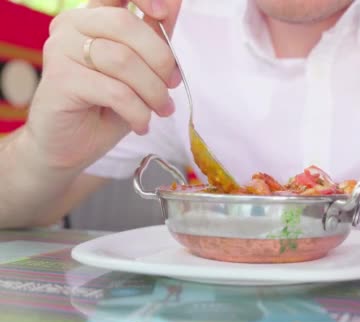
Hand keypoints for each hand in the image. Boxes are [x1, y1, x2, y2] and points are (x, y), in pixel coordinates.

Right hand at [24, 0, 182, 170]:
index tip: (165, 14)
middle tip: (172, 86)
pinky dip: (137, 111)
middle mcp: (72, 25)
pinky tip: (140, 124)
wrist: (71, 146)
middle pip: (127, 25)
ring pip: (123, 60)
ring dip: (153, 91)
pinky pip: (114, 91)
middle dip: (161, 60)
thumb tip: (176, 2)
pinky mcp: (60, 80)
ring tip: (160, 110)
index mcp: (93, 17)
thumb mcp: (140, 70)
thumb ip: (154, 37)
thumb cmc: (106, 107)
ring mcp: (61, 50)